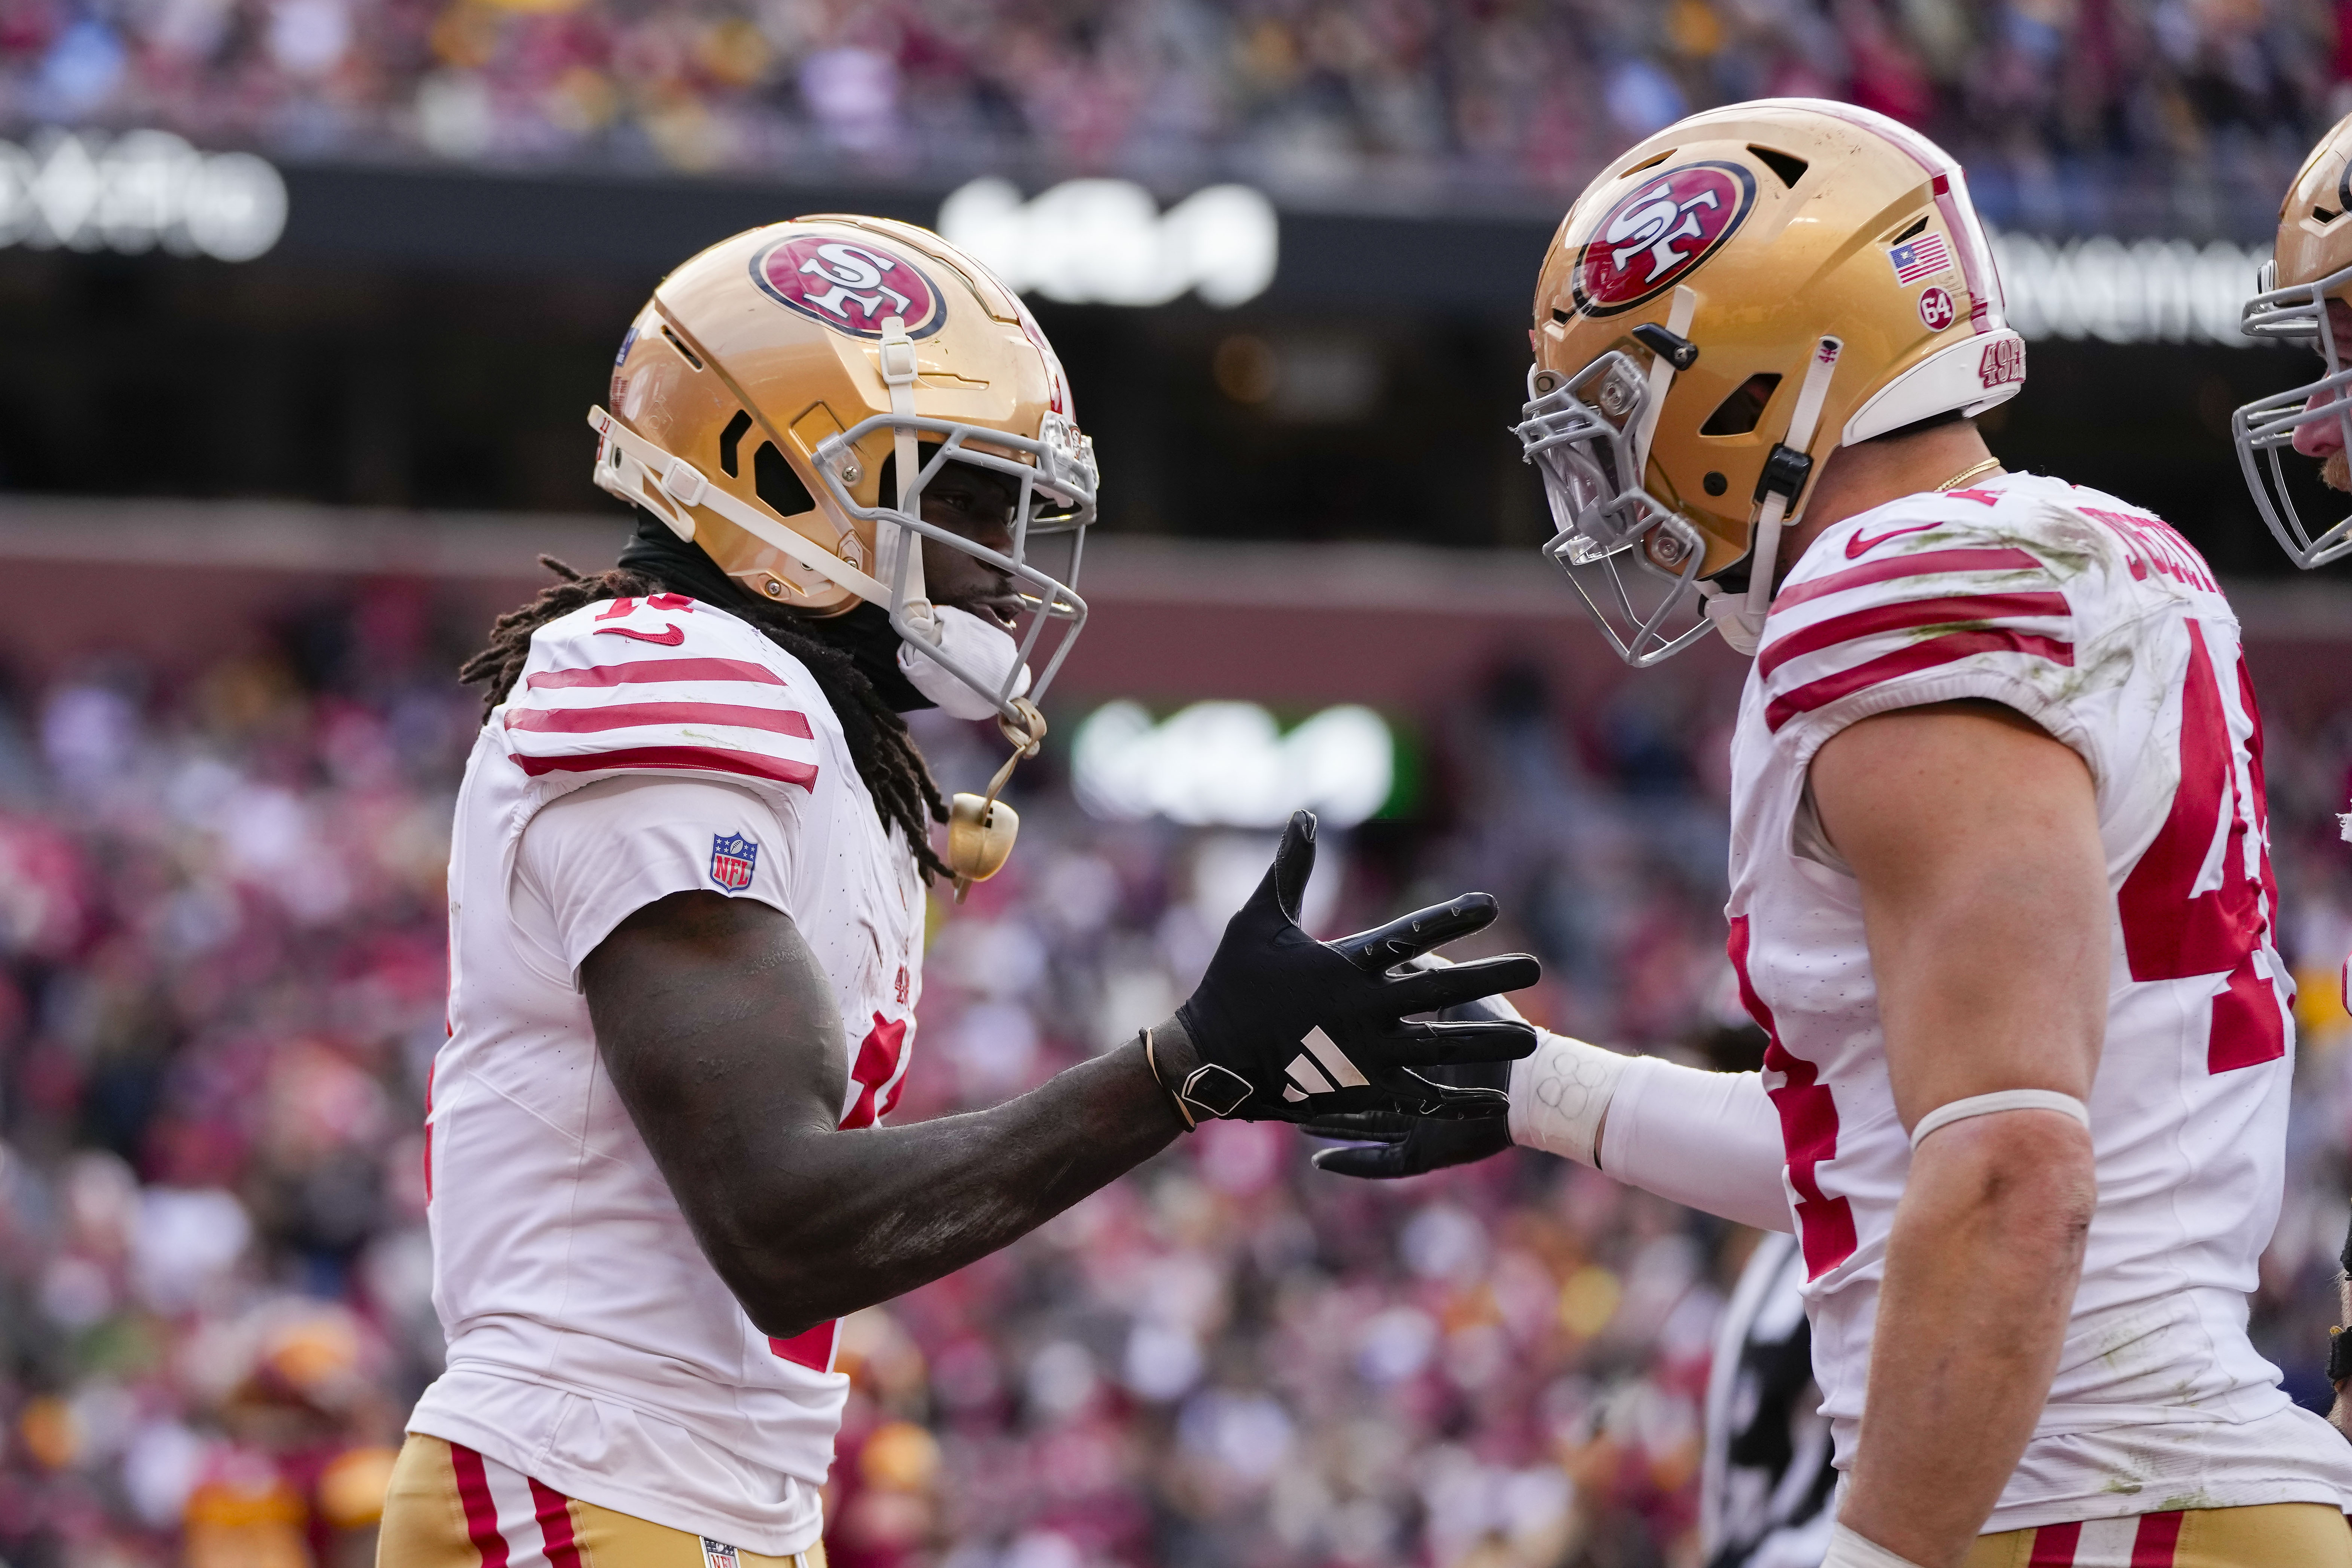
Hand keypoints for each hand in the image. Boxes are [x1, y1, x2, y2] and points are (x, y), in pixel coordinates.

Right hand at [1161, 811, 1539, 1123]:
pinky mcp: (1360, 1089)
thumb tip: (1305, 815)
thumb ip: (1289, 869)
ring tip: (1533, 1036)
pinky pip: (1419, 1095)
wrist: (1210, 1058)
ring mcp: (1364, 1053)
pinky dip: (1457, 1098)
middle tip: (1536, 968)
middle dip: (1490, 977)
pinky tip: (1494, 1100)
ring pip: (1440, 1046)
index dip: (1452, 917)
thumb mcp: (1257, 919)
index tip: (1493, 904)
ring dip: (1488, 1039)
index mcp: (1342, 965)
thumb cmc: (1231, 983)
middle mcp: (1361, 1008)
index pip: (1408, 935)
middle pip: (1440, 990)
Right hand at [1304, 982, 1522, 1176]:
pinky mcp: (1427, 1152)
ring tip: (1293, 1122)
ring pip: (1360, 1128)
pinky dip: (1354, 1163)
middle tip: (1286, 1086)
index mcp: (1411, 1053)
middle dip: (1323, 1091)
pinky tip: (1321, 1161)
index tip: (1301, 1038)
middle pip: (1357, 1093)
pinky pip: (1383, 1164)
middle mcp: (1412, 1090)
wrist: (1533, 1076)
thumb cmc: (1493, 1020)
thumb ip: (1416, 966)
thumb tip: (1392, 951)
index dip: (1331, 1048)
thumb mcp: (1440, 984)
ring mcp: (1417, 1125)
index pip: (1361, 1051)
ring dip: (1330, 1126)